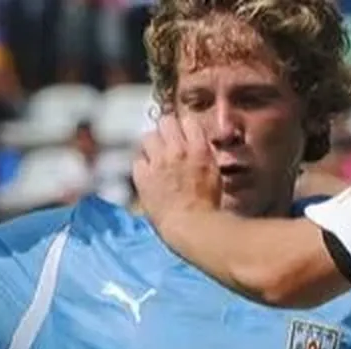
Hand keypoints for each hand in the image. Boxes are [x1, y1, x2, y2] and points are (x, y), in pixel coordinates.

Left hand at [132, 114, 220, 233]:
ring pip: (148, 136)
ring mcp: (158, 162)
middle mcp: (177, 150)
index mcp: (199, 149)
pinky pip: (137, 160)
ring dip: (151, 146)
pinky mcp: (142, 176)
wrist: (191, 225)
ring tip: (154, 158)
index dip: (183, 127)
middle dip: (165, 130)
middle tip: (166, 143)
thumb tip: (196, 145)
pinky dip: (141, 166)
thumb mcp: (213, 173)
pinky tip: (147, 175)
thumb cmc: (208, 205)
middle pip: (165, 121)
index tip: (182, 134)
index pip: (187, 119)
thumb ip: (203, 154)